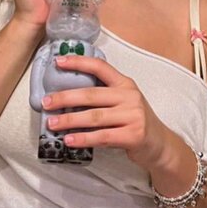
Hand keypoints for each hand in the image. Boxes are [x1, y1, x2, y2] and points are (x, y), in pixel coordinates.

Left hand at [42, 53, 171, 171]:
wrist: (160, 145)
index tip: (58, 62)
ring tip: (52, 124)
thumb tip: (67, 96)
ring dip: (70, 120)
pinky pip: (102, 136)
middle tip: (46, 102)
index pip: (100, 67)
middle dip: (65, 98)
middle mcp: (130, 96)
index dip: (79, 62)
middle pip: (91, 94)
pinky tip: (69, 140)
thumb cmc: (135, 121)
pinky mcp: (133, 136)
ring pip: (94, 117)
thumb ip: (103, 96)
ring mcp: (133, 116)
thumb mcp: (123, 102)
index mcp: (125, 84)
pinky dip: (83, 138)